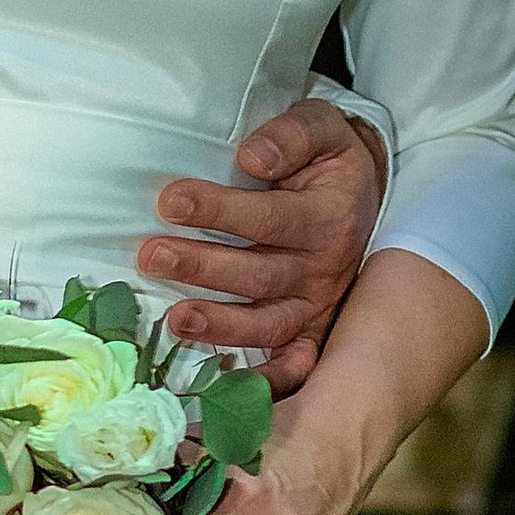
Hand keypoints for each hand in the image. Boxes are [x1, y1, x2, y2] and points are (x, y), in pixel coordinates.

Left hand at [136, 98, 386, 386]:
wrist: (363, 192)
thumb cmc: (327, 159)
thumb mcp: (322, 127)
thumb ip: (291, 135)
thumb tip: (252, 156)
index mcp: (329, 215)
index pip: (271, 217)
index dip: (221, 210)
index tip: (170, 200)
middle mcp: (325, 266)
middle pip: (261, 274)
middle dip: (203, 268)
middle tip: (152, 256)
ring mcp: (317, 304)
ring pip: (268, 323)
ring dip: (219, 325)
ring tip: (173, 319)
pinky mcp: (310, 329)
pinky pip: (287, 360)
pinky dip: (263, 379)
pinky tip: (225, 386)